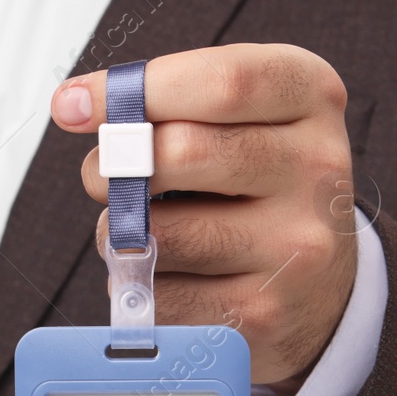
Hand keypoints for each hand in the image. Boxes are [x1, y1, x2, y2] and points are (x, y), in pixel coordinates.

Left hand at [50, 43, 359, 387]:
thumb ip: (173, 97)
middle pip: (182, 152)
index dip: (135, 90)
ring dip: (119, 232)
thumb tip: (75, 104)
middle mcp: (317, 171)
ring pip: (159, 232)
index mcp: (312, 98)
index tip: (74, 105)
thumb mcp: (245, 115)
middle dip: (114, 164)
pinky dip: (140, 285)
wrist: (322, 286)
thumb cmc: (261, 185)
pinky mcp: (262, 314)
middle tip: (101, 175)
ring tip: (140, 230)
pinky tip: (169, 275)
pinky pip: (159, 295)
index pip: (221, 81)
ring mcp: (295, 249)